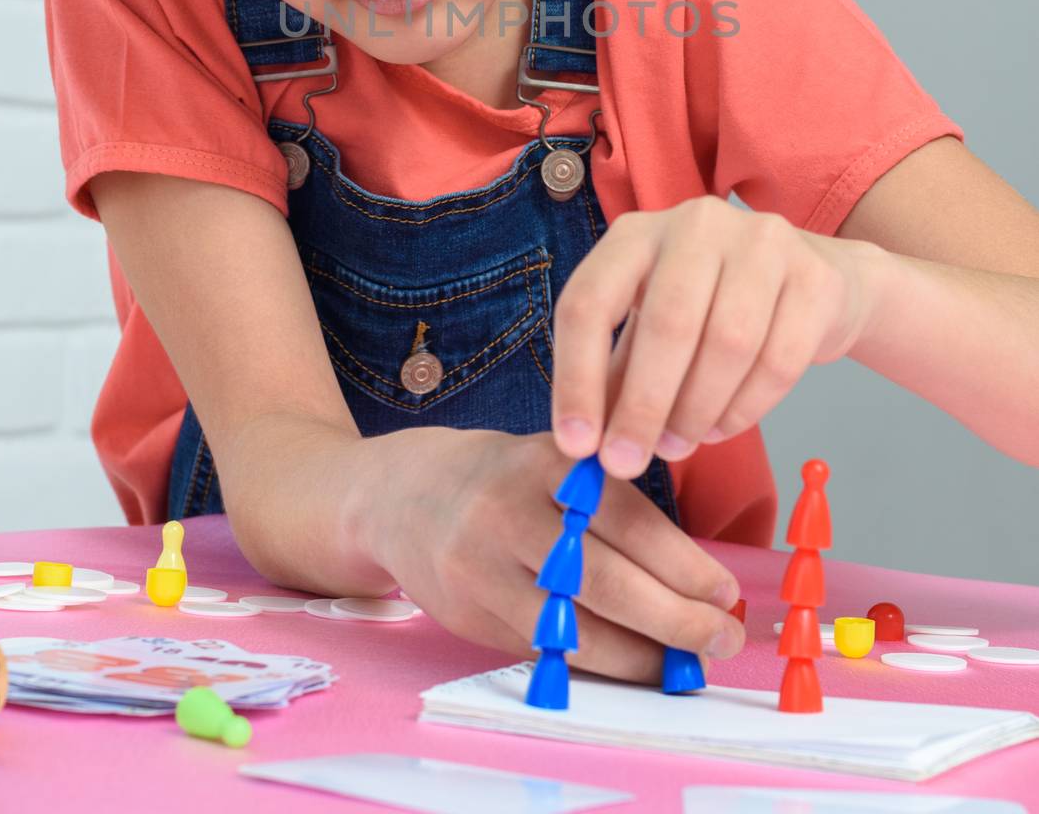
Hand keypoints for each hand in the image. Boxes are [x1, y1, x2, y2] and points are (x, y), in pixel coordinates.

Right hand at [357, 425, 745, 682]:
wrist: (404, 494)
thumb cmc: (506, 479)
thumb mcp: (557, 461)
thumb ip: (615, 507)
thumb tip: (698, 583)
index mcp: (547, 461)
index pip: (628, 518)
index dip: (684, 564)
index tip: (724, 594)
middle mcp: (510, 510)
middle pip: (604, 579)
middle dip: (675, 619)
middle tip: (720, 639)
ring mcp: (482, 565)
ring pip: (573, 627)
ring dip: (640, 656)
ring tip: (682, 665)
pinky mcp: (468, 611)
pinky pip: (543, 650)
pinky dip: (594, 666)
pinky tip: (628, 667)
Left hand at [550, 197, 880, 478]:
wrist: (808, 282)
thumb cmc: (709, 308)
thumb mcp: (647, 330)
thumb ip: (613, 380)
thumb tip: (582, 447)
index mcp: (637, 233)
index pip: (590, 301)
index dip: (576, 378)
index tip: (576, 444)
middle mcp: (697, 225)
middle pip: (667, 323)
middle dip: (642, 407)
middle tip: (627, 463)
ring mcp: (762, 243)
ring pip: (727, 344)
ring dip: (696, 412)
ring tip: (678, 445)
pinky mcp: (814, 278)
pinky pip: (778, 360)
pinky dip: (745, 408)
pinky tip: (721, 427)